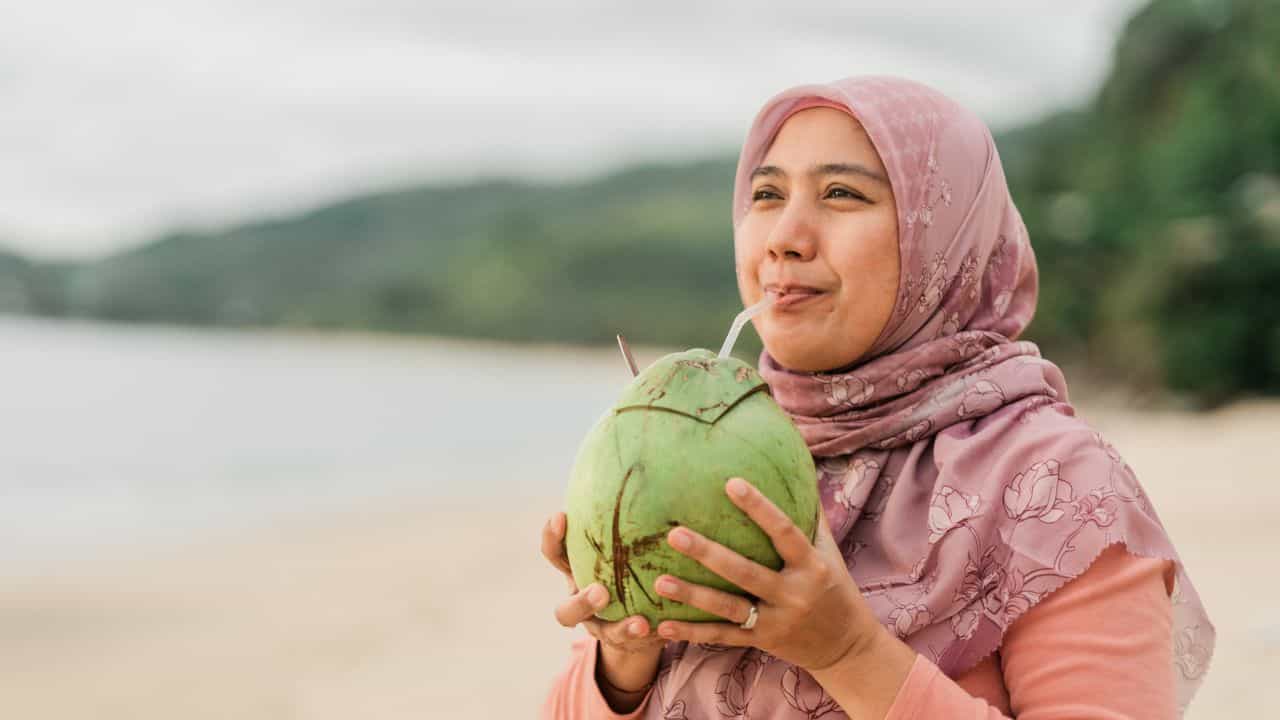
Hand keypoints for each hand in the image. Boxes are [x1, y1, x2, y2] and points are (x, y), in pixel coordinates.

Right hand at [541, 511, 663, 690]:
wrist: (641, 617)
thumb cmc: (633, 561)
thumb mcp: (625, 540)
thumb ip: (626, 512)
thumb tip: (647, 452)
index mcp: (578, 569)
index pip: (555, 553)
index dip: (553, 537)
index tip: (562, 515)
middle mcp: (582, 599)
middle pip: (565, 608)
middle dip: (581, 598)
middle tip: (602, 590)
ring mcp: (600, 625)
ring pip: (596, 631)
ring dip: (617, 626)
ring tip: (638, 622)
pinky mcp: (625, 641)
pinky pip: (632, 643)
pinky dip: (645, 634)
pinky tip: (665, 628)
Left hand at [652, 477, 880, 672]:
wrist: (847, 646)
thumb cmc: (834, 587)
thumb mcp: (829, 551)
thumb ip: (810, 516)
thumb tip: (797, 467)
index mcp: (811, 566)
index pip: (784, 531)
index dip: (759, 507)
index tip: (731, 483)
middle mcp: (793, 594)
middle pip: (745, 572)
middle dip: (708, 554)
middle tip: (675, 534)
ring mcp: (776, 621)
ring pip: (728, 608)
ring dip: (692, 596)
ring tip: (659, 581)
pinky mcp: (762, 640)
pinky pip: (723, 637)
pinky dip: (693, 633)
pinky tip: (664, 626)